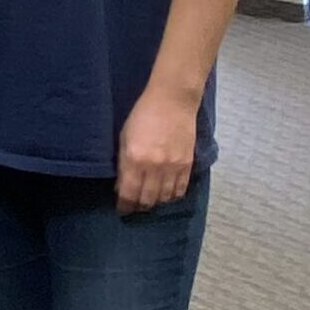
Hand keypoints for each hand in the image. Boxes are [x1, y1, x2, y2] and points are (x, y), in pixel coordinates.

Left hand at [116, 84, 198, 214]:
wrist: (172, 100)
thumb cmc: (143, 115)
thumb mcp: (124, 138)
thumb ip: (123, 164)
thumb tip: (122, 186)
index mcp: (135, 159)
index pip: (129, 194)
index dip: (124, 206)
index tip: (122, 209)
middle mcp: (154, 167)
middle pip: (147, 200)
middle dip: (139, 206)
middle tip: (135, 206)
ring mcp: (173, 167)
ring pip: (164, 198)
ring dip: (156, 202)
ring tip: (150, 200)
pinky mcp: (187, 164)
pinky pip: (181, 190)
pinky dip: (172, 196)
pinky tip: (167, 193)